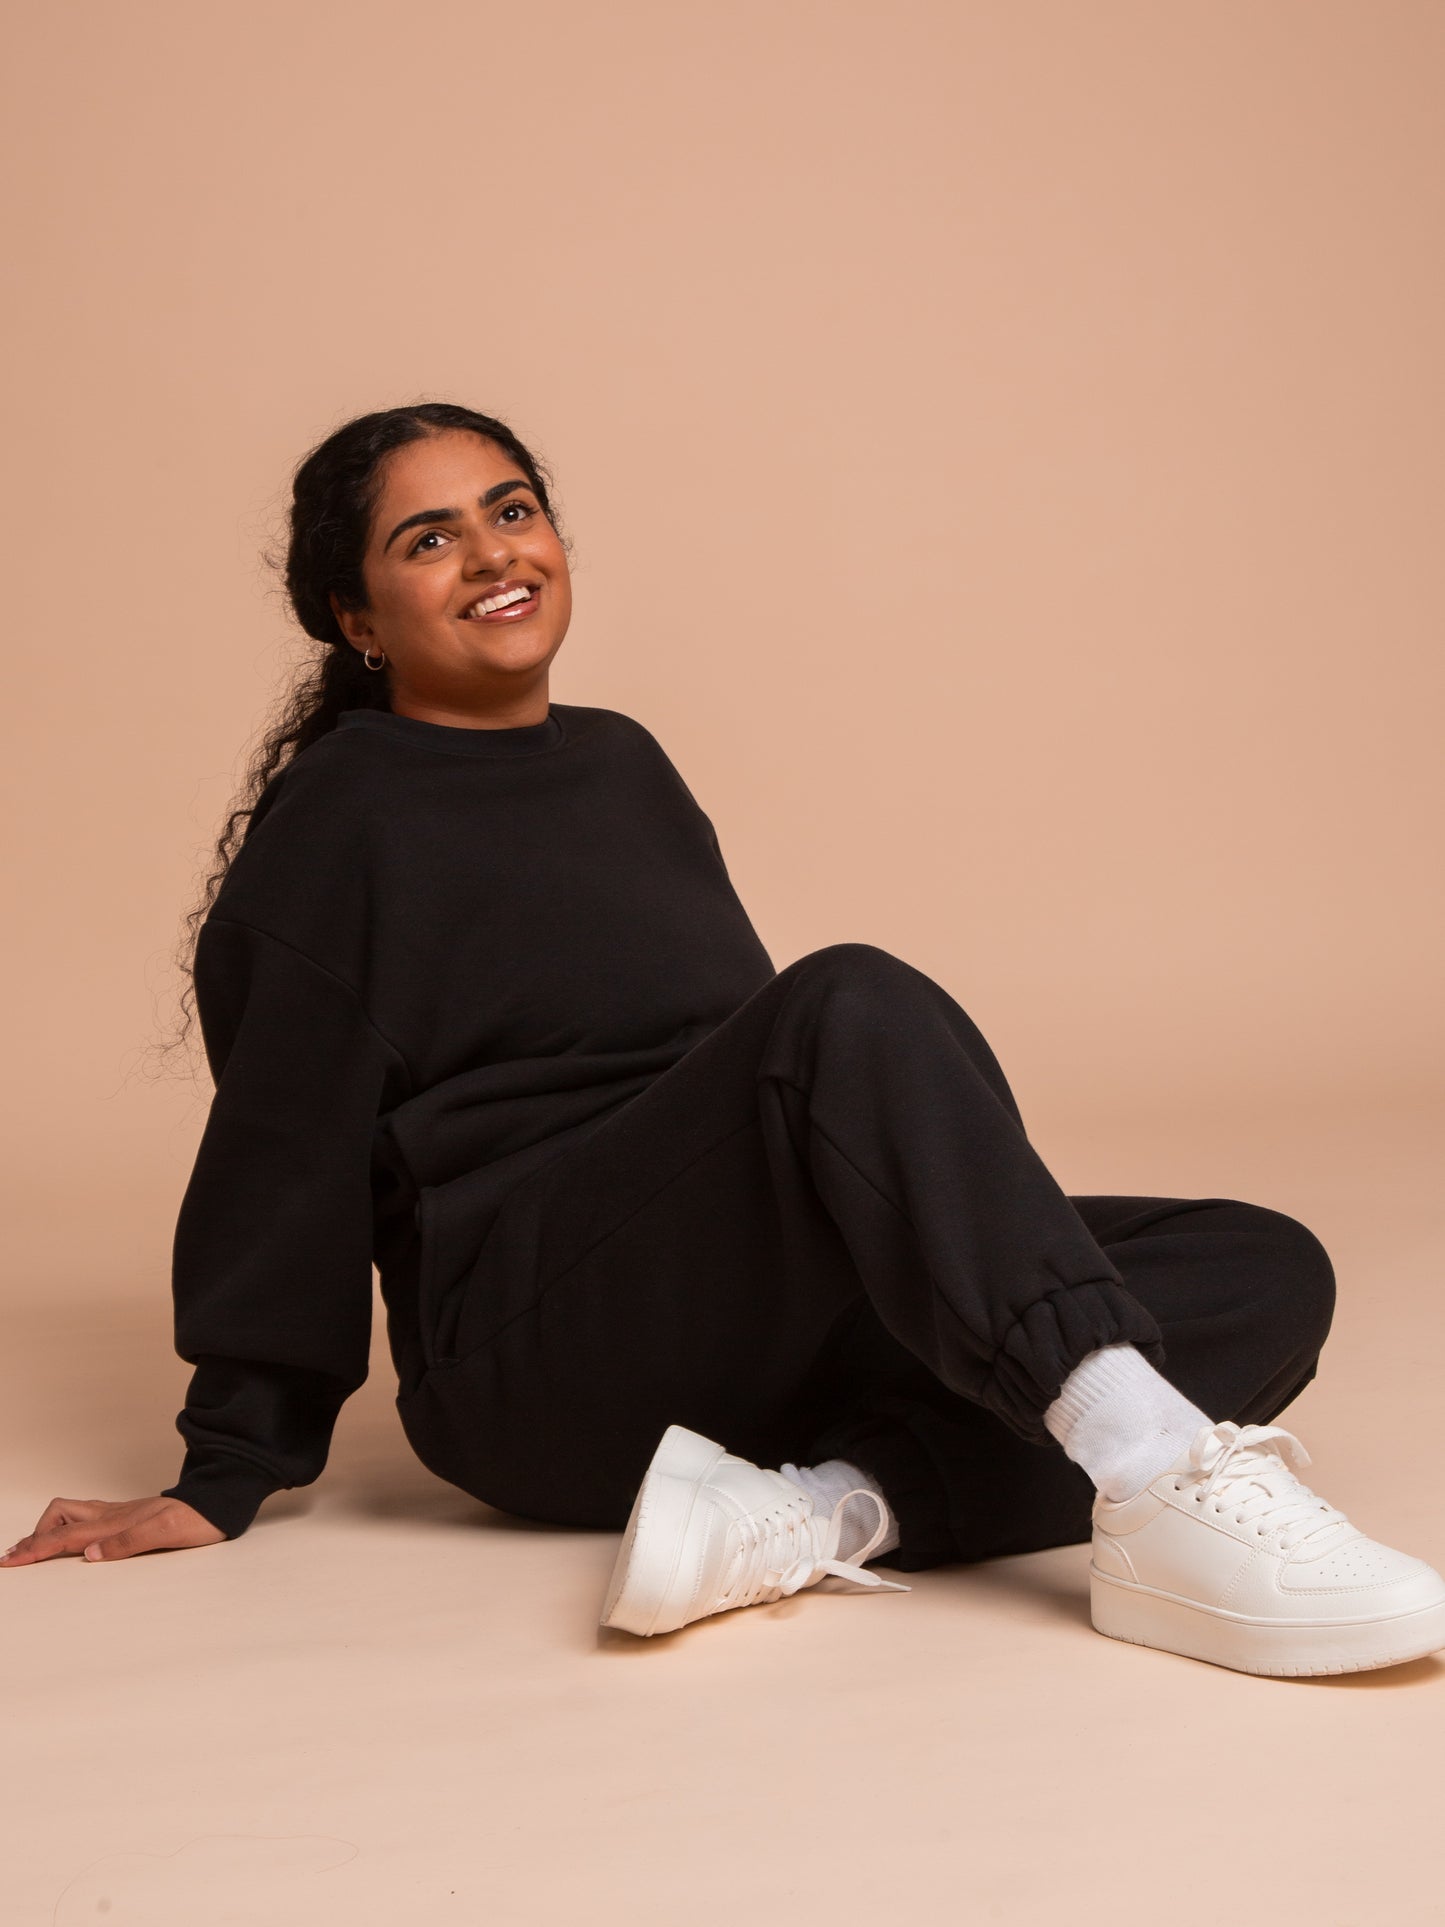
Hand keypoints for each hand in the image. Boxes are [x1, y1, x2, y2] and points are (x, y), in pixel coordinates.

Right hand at [0, 1495, 226, 1564]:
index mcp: (116, 1523)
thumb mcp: (167, 1534)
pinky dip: (66, 1528)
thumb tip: (90, 1556)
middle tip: (12, 1557)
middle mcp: (113, 1515)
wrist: (219, 1501)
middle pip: (59, 1518)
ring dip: (46, 1530)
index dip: (35, 1549)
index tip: (10, 1561)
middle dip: (33, 1537)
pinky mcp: (128, 1516)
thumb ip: (129, 1544)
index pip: (65, 1537)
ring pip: (70, 1514)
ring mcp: (120, 1514)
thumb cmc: (197, 1518)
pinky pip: (86, 1519)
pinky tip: (67, 1537)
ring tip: (30, 1548)